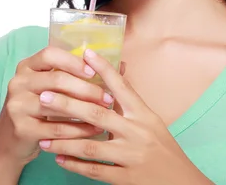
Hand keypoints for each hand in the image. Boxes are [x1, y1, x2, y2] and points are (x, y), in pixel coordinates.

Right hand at [0, 46, 113, 165]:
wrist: (11, 142)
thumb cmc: (40, 109)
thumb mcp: (50, 88)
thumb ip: (77, 75)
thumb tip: (121, 65)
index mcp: (26, 66)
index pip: (50, 54)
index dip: (73, 61)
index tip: (94, 71)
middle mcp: (18, 82)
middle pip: (56, 79)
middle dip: (86, 88)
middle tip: (108, 98)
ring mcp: (17, 105)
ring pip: (57, 105)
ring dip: (85, 110)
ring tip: (106, 114)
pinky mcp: (21, 128)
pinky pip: (56, 128)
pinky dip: (78, 130)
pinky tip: (94, 131)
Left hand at [37, 49, 213, 184]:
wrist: (182, 182)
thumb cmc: (164, 149)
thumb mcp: (151, 121)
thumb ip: (130, 103)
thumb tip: (114, 74)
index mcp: (143, 114)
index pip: (121, 87)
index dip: (103, 69)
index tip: (85, 53)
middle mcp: (137, 132)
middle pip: (97, 114)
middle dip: (67, 104)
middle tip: (44, 96)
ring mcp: (131, 156)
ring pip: (91, 146)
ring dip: (64, 141)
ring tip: (44, 136)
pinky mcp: (126, 178)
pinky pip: (95, 170)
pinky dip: (75, 165)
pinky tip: (59, 159)